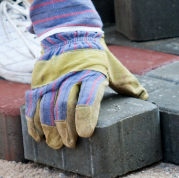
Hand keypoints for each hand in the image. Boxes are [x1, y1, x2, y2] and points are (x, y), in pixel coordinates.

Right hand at [25, 0, 146, 148]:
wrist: (69, 33)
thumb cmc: (95, 55)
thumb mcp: (113, 66)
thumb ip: (127, 83)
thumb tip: (145, 99)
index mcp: (91, 74)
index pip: (88, 96)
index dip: (86, 116)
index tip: (85, 134)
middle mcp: (69, 77)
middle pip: (64, 105)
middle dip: (65, 128)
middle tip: (70, 144)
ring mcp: (51, 79)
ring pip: (46, 106)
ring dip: (49, 129)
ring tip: (54, 144)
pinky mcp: (38, 81)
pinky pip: (33, 103)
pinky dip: (33, 122)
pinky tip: (38, 136)